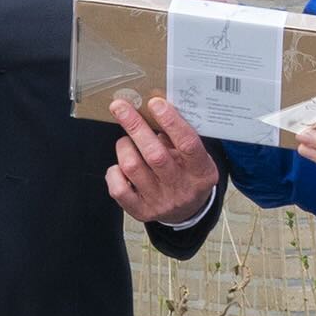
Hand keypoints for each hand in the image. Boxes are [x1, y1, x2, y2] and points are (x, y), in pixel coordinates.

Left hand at [105, 95, 222, 228]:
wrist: (187, 212)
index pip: (187, 144)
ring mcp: (160, 201)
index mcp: (201, 172)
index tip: (155, 103)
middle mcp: (181, 188)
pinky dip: (114, 172)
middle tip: (120, 107)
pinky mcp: (141, 211)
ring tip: (126, 140)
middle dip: (135, 126)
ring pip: (132, 167)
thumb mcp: (196, 157)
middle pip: (155, 154)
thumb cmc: (188, 174)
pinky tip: (120, 166)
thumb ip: (179, 137)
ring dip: (124, 146)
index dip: (171, 122)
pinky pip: (118, 189)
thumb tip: (155, 108)